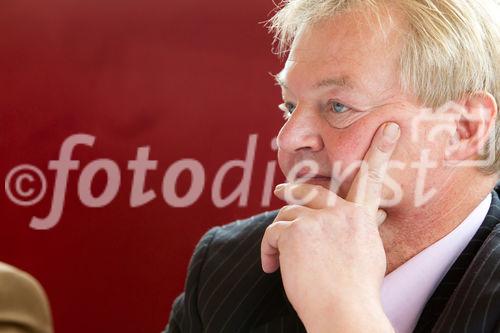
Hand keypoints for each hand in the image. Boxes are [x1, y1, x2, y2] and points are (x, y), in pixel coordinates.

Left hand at [260, 122, 399, 332]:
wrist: (344, 311)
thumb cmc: (356, 292)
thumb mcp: (368, 255)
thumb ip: (360, 229)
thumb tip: (366, 214)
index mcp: (362, 218)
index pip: (371, 178)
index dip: (380, 151)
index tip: (388, 128)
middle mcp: (342, 213)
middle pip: (311, 191)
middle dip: (293, 190)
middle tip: (279, 191)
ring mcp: (318, 220)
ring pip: (288, 214)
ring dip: (279, 235)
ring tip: (277, 258)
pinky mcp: (296, 231)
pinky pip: (273, 232)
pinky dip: (268, 249)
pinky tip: (270, 266)